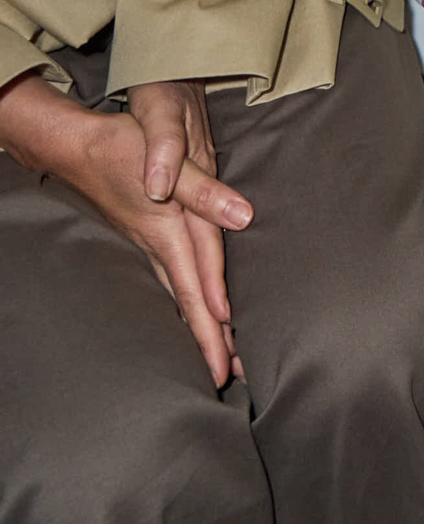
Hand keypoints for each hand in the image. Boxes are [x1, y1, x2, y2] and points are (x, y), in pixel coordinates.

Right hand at [0, 71, 250, 384]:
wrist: (80, 146)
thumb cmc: (123, 148)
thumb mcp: (169, 160)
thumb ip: (205, 191)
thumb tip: (243, 216)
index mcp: (168, 233)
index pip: (197, 288)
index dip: (211, 325)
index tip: (223, 362)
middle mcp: (158, 246)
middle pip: (188, 302)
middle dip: (207, 341)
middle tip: (226, 377)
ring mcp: (149, 243)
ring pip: (179, 292)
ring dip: (198, 323)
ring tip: (217, 351)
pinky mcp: (147, 234)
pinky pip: (171, 278)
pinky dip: (185, 299)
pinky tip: (191, 304)